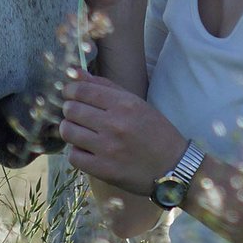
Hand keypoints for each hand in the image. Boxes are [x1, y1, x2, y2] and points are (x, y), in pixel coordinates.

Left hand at [59, 70, 186, 195]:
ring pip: (68, 132)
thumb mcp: (136, 103)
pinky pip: (73, 156)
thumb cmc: (155, 132)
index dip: (70, 90)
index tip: (70, 94)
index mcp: (125, 104)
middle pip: (71, 110)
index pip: (82, 90)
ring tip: (80, 132)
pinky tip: (87, 150)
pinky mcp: (103, 170)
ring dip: (70, 130)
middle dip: (69, 110)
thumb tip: (74, 72)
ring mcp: (108, 148)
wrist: (174, 166)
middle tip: (77, 114)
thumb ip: (105, 86)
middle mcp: (115, 124)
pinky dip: (76, 152)